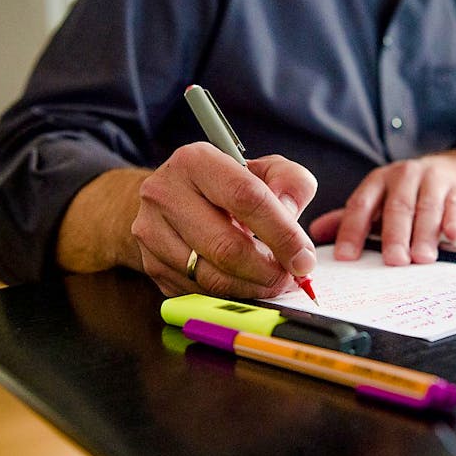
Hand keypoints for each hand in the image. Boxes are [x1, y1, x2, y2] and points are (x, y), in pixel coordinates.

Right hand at [131, 142, 317, 297]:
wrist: (171, 199)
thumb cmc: (226, 186)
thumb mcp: (264, 171)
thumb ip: (291, 183)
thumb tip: (291, 216)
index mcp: (196, 161)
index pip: (246, 198)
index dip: (282, 233)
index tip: (304, 258)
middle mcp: (165, 194)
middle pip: (226, 246)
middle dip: (268, 270)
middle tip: (290, 278)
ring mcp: (151, 232)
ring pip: (211, 277)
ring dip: (251, 287)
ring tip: (272, 281)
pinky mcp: (150, 264)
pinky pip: (197, 292)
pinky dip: (228, 295)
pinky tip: (244, 283)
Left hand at [309, 149, 455, 265]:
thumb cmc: (410, 192)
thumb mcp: (378, 200)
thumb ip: (351, 218)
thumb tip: (316, 233)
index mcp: (378, 181)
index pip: (360, 205)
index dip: (351, 230)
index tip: (345, 257)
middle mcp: (404, 177)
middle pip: (397, 207)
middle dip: (394, 236)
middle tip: (393, 261)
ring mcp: (433, 181)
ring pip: (427, 208)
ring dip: (424, 234)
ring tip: (421, 258)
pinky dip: (455, 221)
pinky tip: (453, 236)